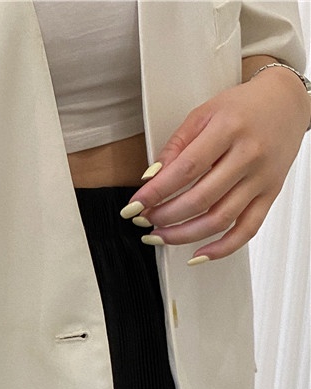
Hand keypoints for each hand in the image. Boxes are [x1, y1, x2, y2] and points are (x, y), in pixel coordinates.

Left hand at [124, 63, 309, 262]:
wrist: (287, 102)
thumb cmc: (242, 107)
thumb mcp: (203, 114)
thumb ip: (175, 146)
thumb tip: (150, 178)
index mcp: (229, 129)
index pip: (185, 170)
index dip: (155, 193)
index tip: (134, 206)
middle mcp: (249, 155)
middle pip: (200, 199)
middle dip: (164, 216)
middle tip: (143, 220)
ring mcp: (261, 178)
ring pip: (219, 220)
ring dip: (183, 235)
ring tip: (159, 235)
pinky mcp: (270, 194)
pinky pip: (247, 230)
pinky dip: (222, 248)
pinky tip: (197, 254)